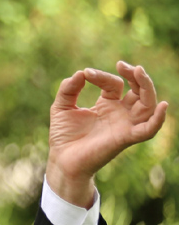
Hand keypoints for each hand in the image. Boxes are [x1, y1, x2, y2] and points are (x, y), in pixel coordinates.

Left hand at [46, 61, 168, 207]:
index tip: (85, 74)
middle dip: (136, 76)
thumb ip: (68, 89)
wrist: (61, 159)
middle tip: (124, 65)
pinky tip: (162, 106)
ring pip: (148, 105)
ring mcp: (125, 125)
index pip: (114, 84)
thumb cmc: (64, 135)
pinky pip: (148, 130)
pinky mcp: (125, 138)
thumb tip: (80, 73)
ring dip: (147, 88)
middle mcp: (121, 114)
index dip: (101, 76)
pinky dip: (158, 119)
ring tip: (138, 71)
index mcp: (108, 105)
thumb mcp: (62, 106)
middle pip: (140, 91)